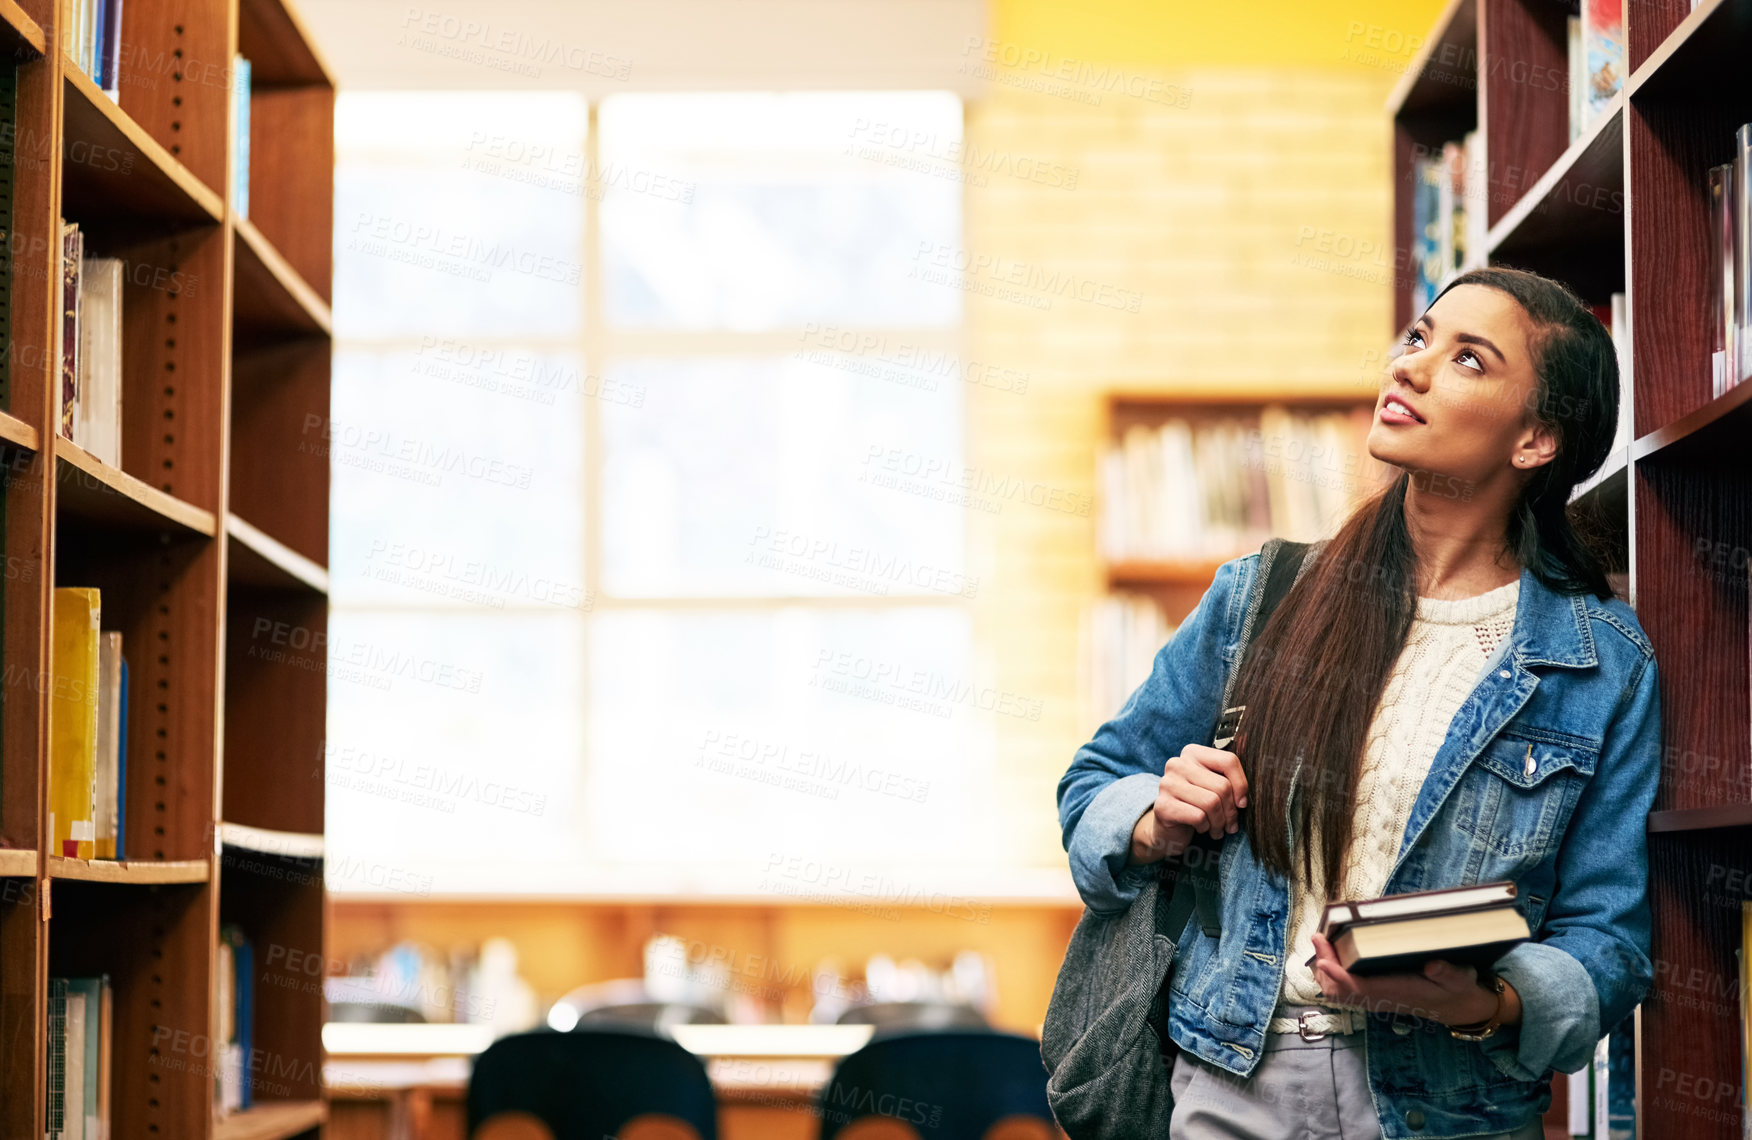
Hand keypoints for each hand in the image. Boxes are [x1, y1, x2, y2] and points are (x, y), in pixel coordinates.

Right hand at [1128, 744, 1248, 864]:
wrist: (1168, 828)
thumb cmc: (1197, 804)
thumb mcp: (1214, 787)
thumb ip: (1230, 780)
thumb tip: (1249, 793)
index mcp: (1192, 753)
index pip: (1228, 761)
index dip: (1241, 785)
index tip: (1242, 803)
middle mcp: (1177, 764)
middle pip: (1222, 786)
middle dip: (1231, 811)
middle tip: (1231, 825)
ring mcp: (1167, 784)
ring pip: (1211, 802)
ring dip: (1220, 822)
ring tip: (1218, 829)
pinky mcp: (1162, 806)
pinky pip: (1198, 817)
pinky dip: (1205, 827)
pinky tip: (1201, 828)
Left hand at [1309, 932, 1505, 1025]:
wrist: (1459, 1007)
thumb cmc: (1457, 988)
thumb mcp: (1460, 978)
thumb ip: (1448, 972)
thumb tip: (1432, 964)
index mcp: (1398, 993)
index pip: (1360, 989)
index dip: (1339, 977)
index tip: (1324, 961)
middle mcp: (1381, 999)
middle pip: (1340, 992)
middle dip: (1325, 966)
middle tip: (1319, 937)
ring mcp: (1376, 998)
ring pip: (1339, 992)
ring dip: (1326, 970)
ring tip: (1321, 941)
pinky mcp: (1375, 995)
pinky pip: (1345, 990)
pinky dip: (1333, 973)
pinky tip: (1333, 953)